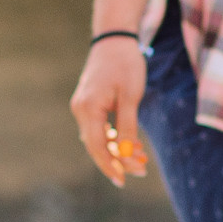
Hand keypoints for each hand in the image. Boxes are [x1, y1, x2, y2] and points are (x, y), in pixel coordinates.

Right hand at [70, 37, 149, 187]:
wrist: (114, 40)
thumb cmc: (125, 66)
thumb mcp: (131, 98)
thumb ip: (127, 127)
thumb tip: (126, 154)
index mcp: (88, 108)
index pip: (96, 146)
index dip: (109, 165)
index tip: (123, 181)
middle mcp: (80, 109)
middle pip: (96, 146)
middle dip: (117, 161)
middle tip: (140, 171)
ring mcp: (83, 107)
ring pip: (98, 139)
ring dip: (118, 151)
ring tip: (142, 159)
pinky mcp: (89, 104)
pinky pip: (99, 129)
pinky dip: (114, 139)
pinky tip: (131, 145)